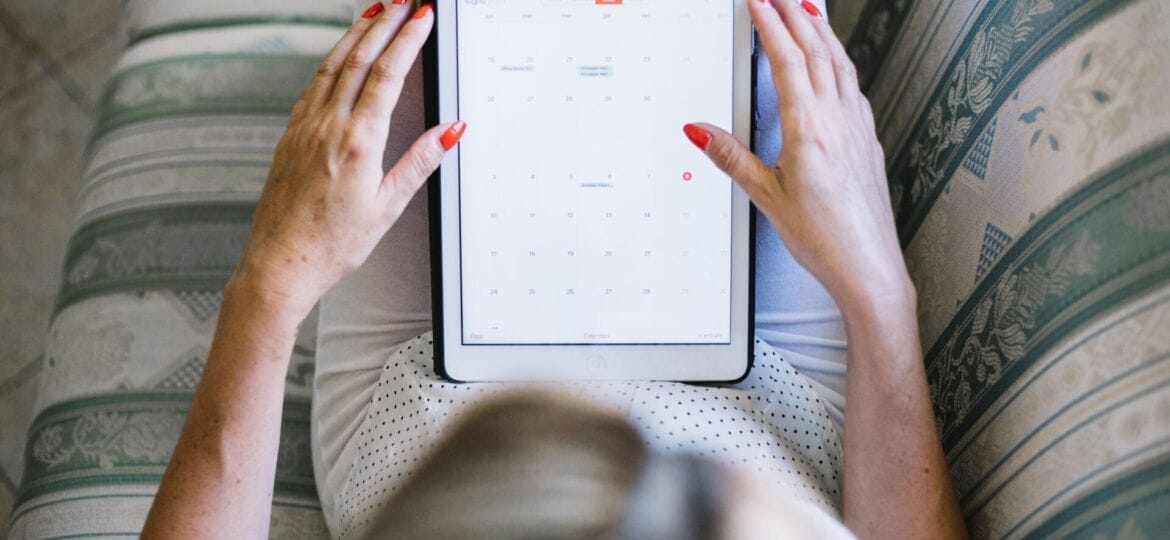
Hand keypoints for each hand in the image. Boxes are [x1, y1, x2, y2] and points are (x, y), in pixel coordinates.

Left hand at [234, 2, 464, 319]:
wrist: (280, 264)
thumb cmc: (332, 244)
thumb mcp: (388, 206)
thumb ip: (420, 162)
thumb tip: (450, 130)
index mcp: (357, 143)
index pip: (387, 74)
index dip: (408, 39)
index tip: (423, 15)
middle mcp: (327, 127)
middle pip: (359, 58)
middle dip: (385, 23)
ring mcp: (304, 128)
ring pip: (332, 65)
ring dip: (356, 33)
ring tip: (375, 10)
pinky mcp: (289, 136)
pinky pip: (312, 85)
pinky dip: (331, 60)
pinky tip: (339, 55)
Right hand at [685, 0, 910, 316]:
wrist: (868, 266)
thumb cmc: (823, 239)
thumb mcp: (765, 197)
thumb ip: (731, 157)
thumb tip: (698, 130)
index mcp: (809, 130)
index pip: (787, 60)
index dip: (769, 24)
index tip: (758, 1)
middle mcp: (838, 121)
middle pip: (817, 50)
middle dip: (795, 13)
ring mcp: (858, 128)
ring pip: (841, 63)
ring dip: (822, 31)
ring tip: (808, 9)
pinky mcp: (868, 141)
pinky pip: (854, 86)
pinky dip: (841, 61)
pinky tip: (837, 63)